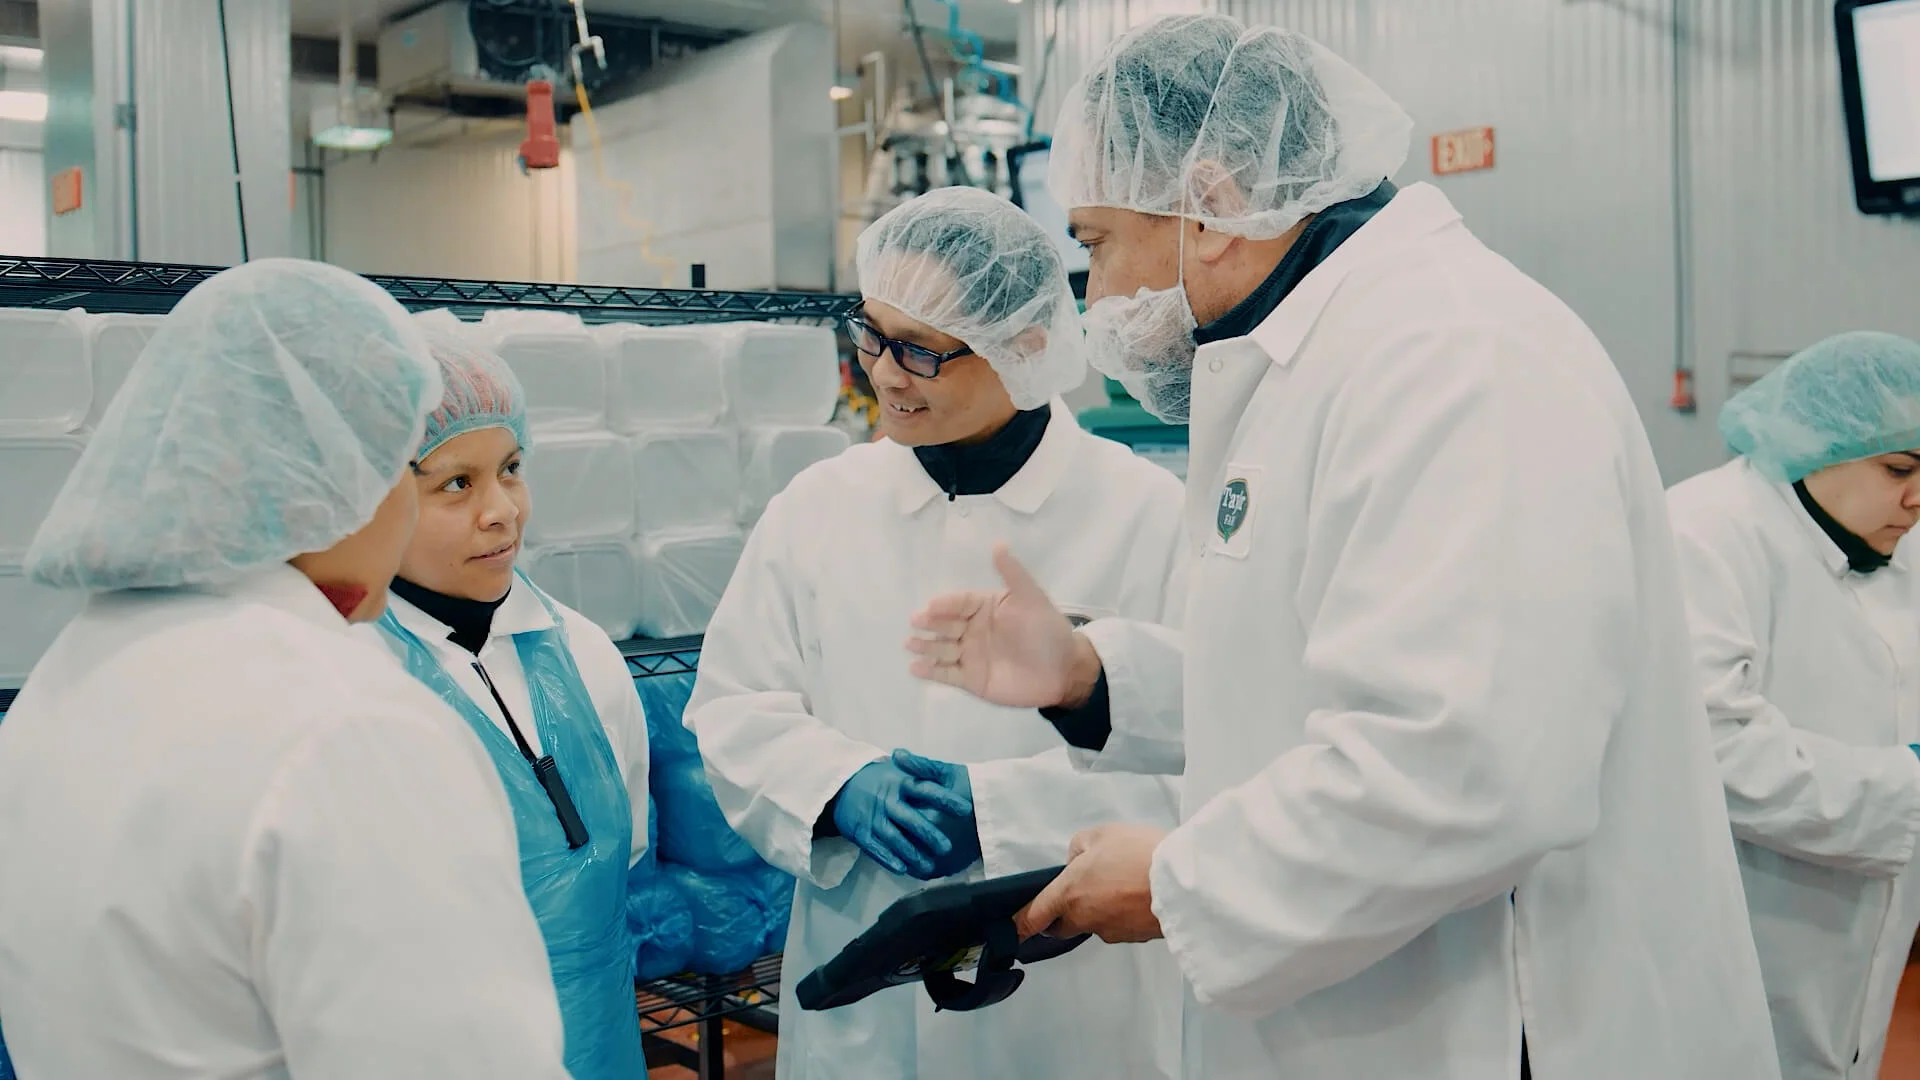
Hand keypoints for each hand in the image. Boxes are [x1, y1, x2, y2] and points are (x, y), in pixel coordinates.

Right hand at [832, 760, 973, 877]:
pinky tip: (902, 869)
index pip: (926, 789)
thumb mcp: (898, 770)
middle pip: (910, 818)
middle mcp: (887, 800)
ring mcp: (872, 817)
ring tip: (929, 865)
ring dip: (911, 853)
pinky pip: (875, 847)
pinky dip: (888, 858)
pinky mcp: (860, 832)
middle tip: (947, 848)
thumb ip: (921, 772)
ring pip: (894, 837)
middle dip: (928, 833)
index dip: (945, 799)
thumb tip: (949, 773)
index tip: (965, 809)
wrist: (840, 785)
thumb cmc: (879, 779)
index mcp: (900, 782)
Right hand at [907, 544, 1100, 708]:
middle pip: (946, 624)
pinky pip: (947, 674)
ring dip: (926, 645)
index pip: (959, 603)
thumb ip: (1012, 573)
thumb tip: (998, 544)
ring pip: (942, 648)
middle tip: (916, 622)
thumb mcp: (1031, 598)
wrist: (1063, 671)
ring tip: (912, 643)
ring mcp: (971, 655)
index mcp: (985, 608)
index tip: (932, 606)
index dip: (946, 604)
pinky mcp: (972, 679)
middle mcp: (974, 629)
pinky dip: (931, 671)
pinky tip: (916, 668)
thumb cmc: (1046, 631)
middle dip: (930, 623)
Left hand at [1014, 824, 1166, 943]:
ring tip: (1122, 881)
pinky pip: (1120, 924)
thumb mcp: (1101, 834)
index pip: (1034, 916)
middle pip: (1063, 926)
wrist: (1183, 883)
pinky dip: (1123, 912)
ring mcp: (1112, 931)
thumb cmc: (1138, 854)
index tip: (1014, 929)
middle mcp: (1085, 918)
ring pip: (1095, 923)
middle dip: (1063, 915)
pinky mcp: (1136, 938)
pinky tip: (1139, 892)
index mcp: (1068, 893)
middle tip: (1079, 890)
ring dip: (1099, 909)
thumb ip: (1079, 847)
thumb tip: (1077, 862)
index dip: (1020, 924)